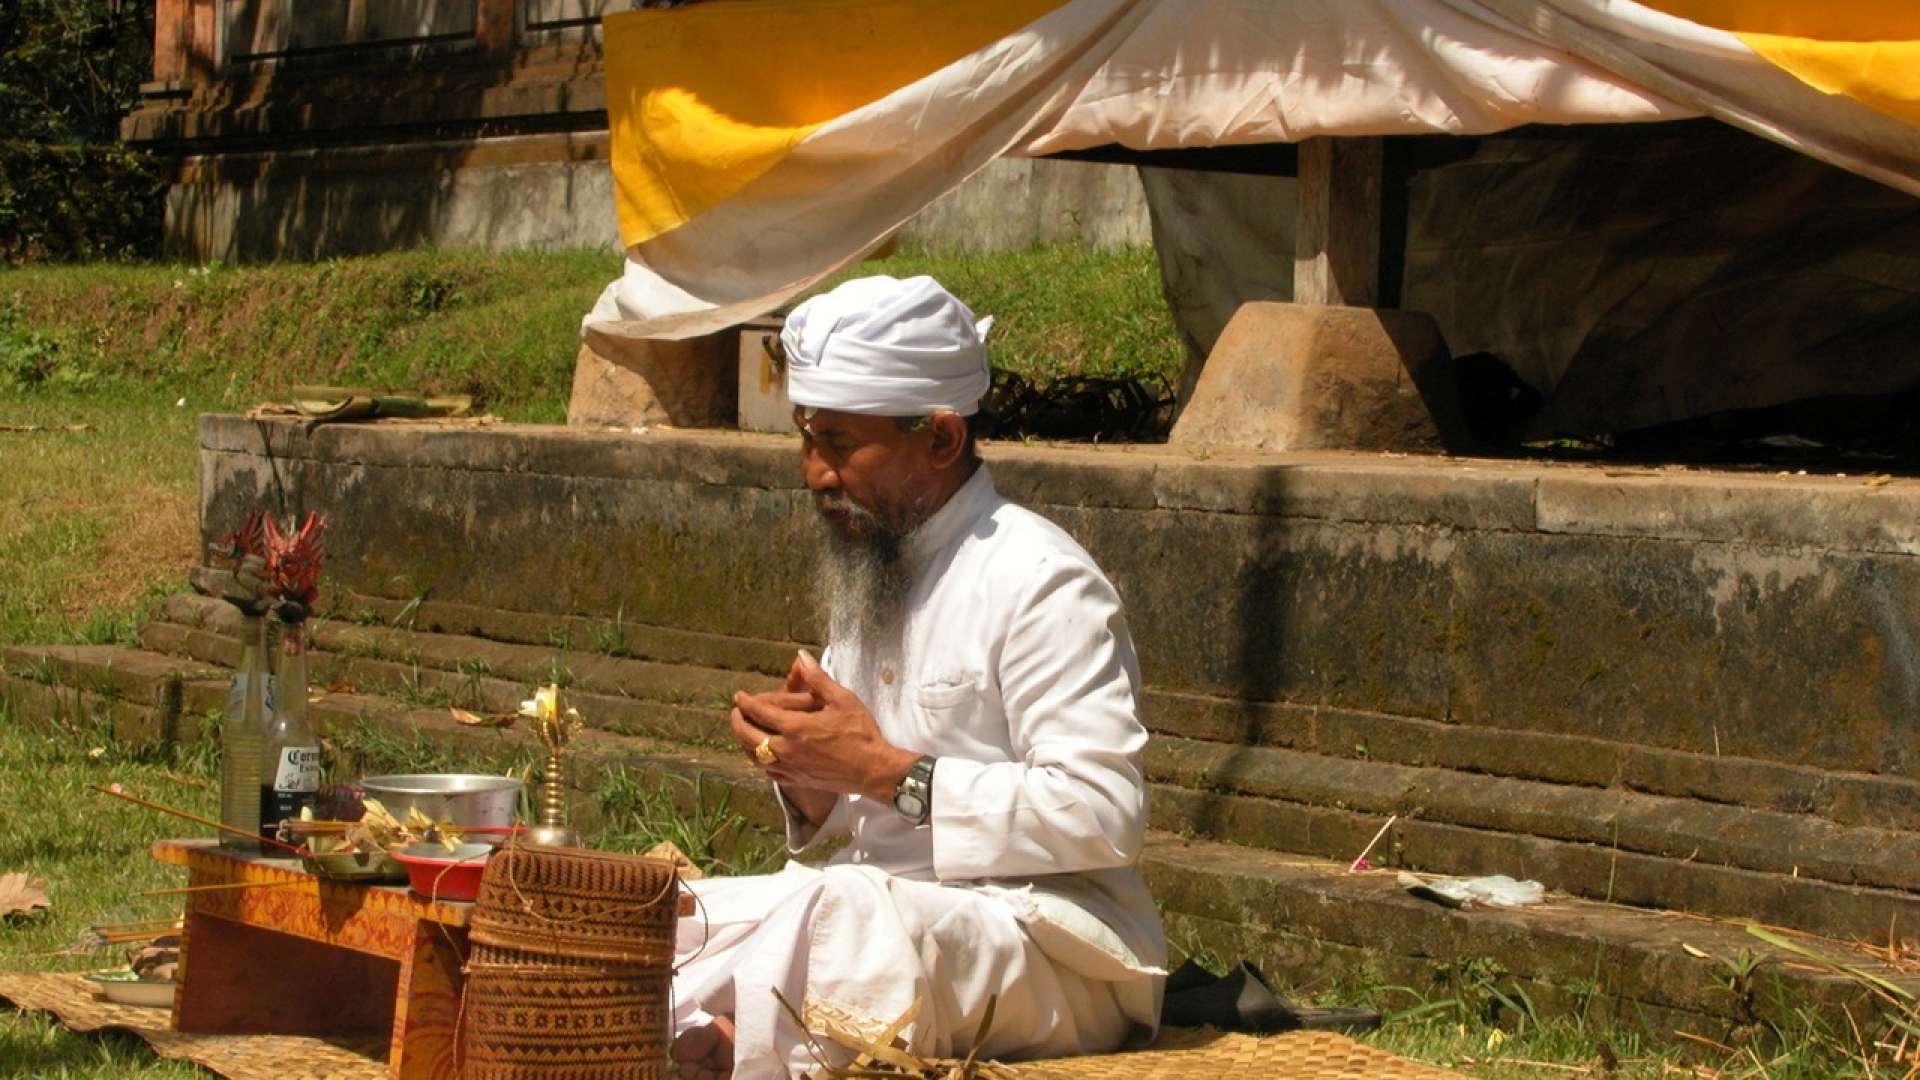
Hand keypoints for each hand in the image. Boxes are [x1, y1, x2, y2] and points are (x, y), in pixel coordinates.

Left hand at [732, 650, 917, 803]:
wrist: (873, 770)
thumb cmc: (860, 732)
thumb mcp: (842, 699)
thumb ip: (817, 679)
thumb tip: (801, 657)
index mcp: (795, 727)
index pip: (759, 712)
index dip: (745, 703)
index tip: (739, 696)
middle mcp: (786, 749)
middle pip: (748, 736)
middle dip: (737, 722)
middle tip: (736, 713)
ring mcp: (790, 768)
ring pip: (755, 757)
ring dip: (744, 742)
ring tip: (743, 732)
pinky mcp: (796, 781)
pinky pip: (768, 772)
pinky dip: (759, 761)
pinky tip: (762, 755)